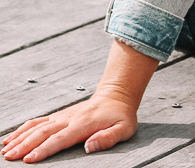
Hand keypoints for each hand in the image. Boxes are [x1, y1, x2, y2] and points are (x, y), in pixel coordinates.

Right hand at [2, 39, 156, 162]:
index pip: (60, 139)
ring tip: (5, 149)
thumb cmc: (121, 115)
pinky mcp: (59, 115)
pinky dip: (23, 129)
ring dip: (20, 137)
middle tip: (9, 157)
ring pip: (37, 126)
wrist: (117, 94)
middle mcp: (69, 118)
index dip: (44, 149)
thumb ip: (108, 138)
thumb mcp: (123, 128)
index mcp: (83, 124)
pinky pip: (38, 121)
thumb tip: (89, 147)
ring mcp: (63, 116)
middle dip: (25, 145)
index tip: (29, 159)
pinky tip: (12, 137)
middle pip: (43, 132)